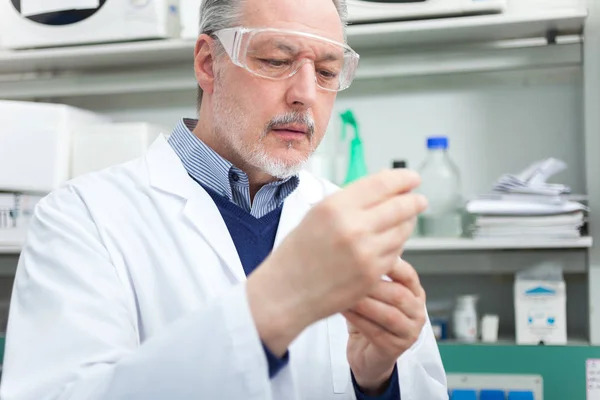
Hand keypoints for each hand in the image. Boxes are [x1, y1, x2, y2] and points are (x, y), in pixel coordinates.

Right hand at [247, 169, 427, 355]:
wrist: (287, 292)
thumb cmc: (298, 252)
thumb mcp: (318, 214)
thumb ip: (351, 198)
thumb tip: (384, 181)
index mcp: (336, 207)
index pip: (382, 184)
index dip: (403, 178)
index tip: (412, 178)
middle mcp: (353, 228)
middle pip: (401, 206)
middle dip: (414, 200)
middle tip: (419, 199)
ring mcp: (366, 253)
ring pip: (403, 230)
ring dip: (407, 222)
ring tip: (404, 219)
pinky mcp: (373, 274)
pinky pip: (397, 252)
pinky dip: (397, 244)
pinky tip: (391, 240)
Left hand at [343, 259, 426, 394]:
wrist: (367, 355)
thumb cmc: (369, 319)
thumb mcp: (374, 293)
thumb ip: (373, 274)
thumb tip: (359, 247)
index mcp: (415, 294)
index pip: (408, 275)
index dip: (391, 265)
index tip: (368, 255)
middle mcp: (417, 313)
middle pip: (398, 295)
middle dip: (372, 284)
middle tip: (349, 275)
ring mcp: (409, 333)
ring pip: (388, 314)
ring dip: (364, 303)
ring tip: (344, 293)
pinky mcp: (395, 349)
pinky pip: (375, 331)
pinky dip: (358, 319)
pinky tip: (344, 310)